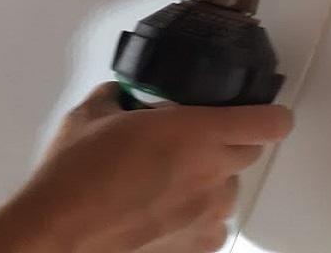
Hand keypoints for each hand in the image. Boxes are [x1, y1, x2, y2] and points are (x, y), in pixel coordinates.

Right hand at [0, 84, 292, 252]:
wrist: (59, 234)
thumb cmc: (76, 172)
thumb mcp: (92, 113)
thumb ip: (118, 95)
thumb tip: (123, 93)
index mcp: (195, 132)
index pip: (267, 122)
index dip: (271, 112)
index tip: (262, 108)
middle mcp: (211, 175)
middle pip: (251, 151)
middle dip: (230, 139)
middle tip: (193, 137)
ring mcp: (206, 217)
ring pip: (231, 189)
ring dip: (212, 177)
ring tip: (171, 176)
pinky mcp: (195, 250)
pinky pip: (214, 226)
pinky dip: (199, 215)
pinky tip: (166, 210)